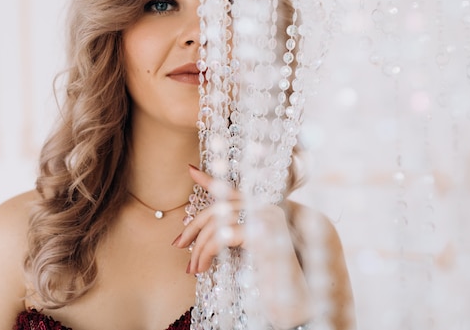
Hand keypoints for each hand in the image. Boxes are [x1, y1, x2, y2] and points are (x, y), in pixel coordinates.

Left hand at [172, 165, 315, 327]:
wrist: (293, 301)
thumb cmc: (270, 279)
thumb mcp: (247, 251)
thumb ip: (231, 233)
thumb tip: (199, 231)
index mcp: (264, 209)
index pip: (232, 190)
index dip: (209, 180)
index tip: (190, 169)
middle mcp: (268, 208)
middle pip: (219, 208)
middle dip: (193, 227)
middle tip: (177, 244)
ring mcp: (267, 219)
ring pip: (217, 223)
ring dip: (199, 248)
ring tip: (193, 268)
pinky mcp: (262, 233)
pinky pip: (222, 237)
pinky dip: (207, 252)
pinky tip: (203, 266)